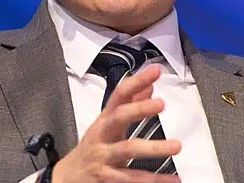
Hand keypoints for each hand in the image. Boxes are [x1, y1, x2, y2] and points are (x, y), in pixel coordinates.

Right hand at [52, 64, 180, 182]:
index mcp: (105, 119)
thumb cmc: (93, 147)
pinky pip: (130, 178)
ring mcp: (103, 156)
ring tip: (176, 145)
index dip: (137, 81)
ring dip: (154, 148)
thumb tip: (149, 86)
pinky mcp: (106, 178)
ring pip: (127, 150)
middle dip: (139, 109)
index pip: (120, 94)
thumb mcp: (108, 124)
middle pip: (118, 117)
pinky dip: (153, 180)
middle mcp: (102, 135)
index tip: (155, 71)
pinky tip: (172, 180)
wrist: (68, 178)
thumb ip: (130, 105)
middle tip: (161, 104)